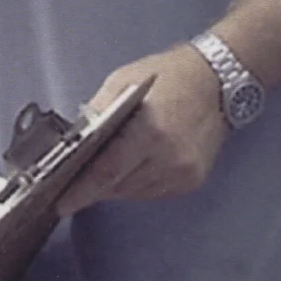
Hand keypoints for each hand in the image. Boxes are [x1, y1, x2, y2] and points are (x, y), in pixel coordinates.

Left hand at [56, 44, 229, 215]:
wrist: (218, 82)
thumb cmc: (166, 76)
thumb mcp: (123, 81)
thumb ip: (97, 111)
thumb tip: (73, 141)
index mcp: (150, 132)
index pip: (107, 172)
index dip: (82, 191)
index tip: (62, 204)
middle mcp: (169, 159)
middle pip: (118, 186)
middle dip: (94, 184)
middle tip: (75, 179)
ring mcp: (184, 173)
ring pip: (134, 193)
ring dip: (115, 184)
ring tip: (105, 166)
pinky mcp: (193, 180)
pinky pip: (153, 192)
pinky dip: (136, 183)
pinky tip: (132, 165)